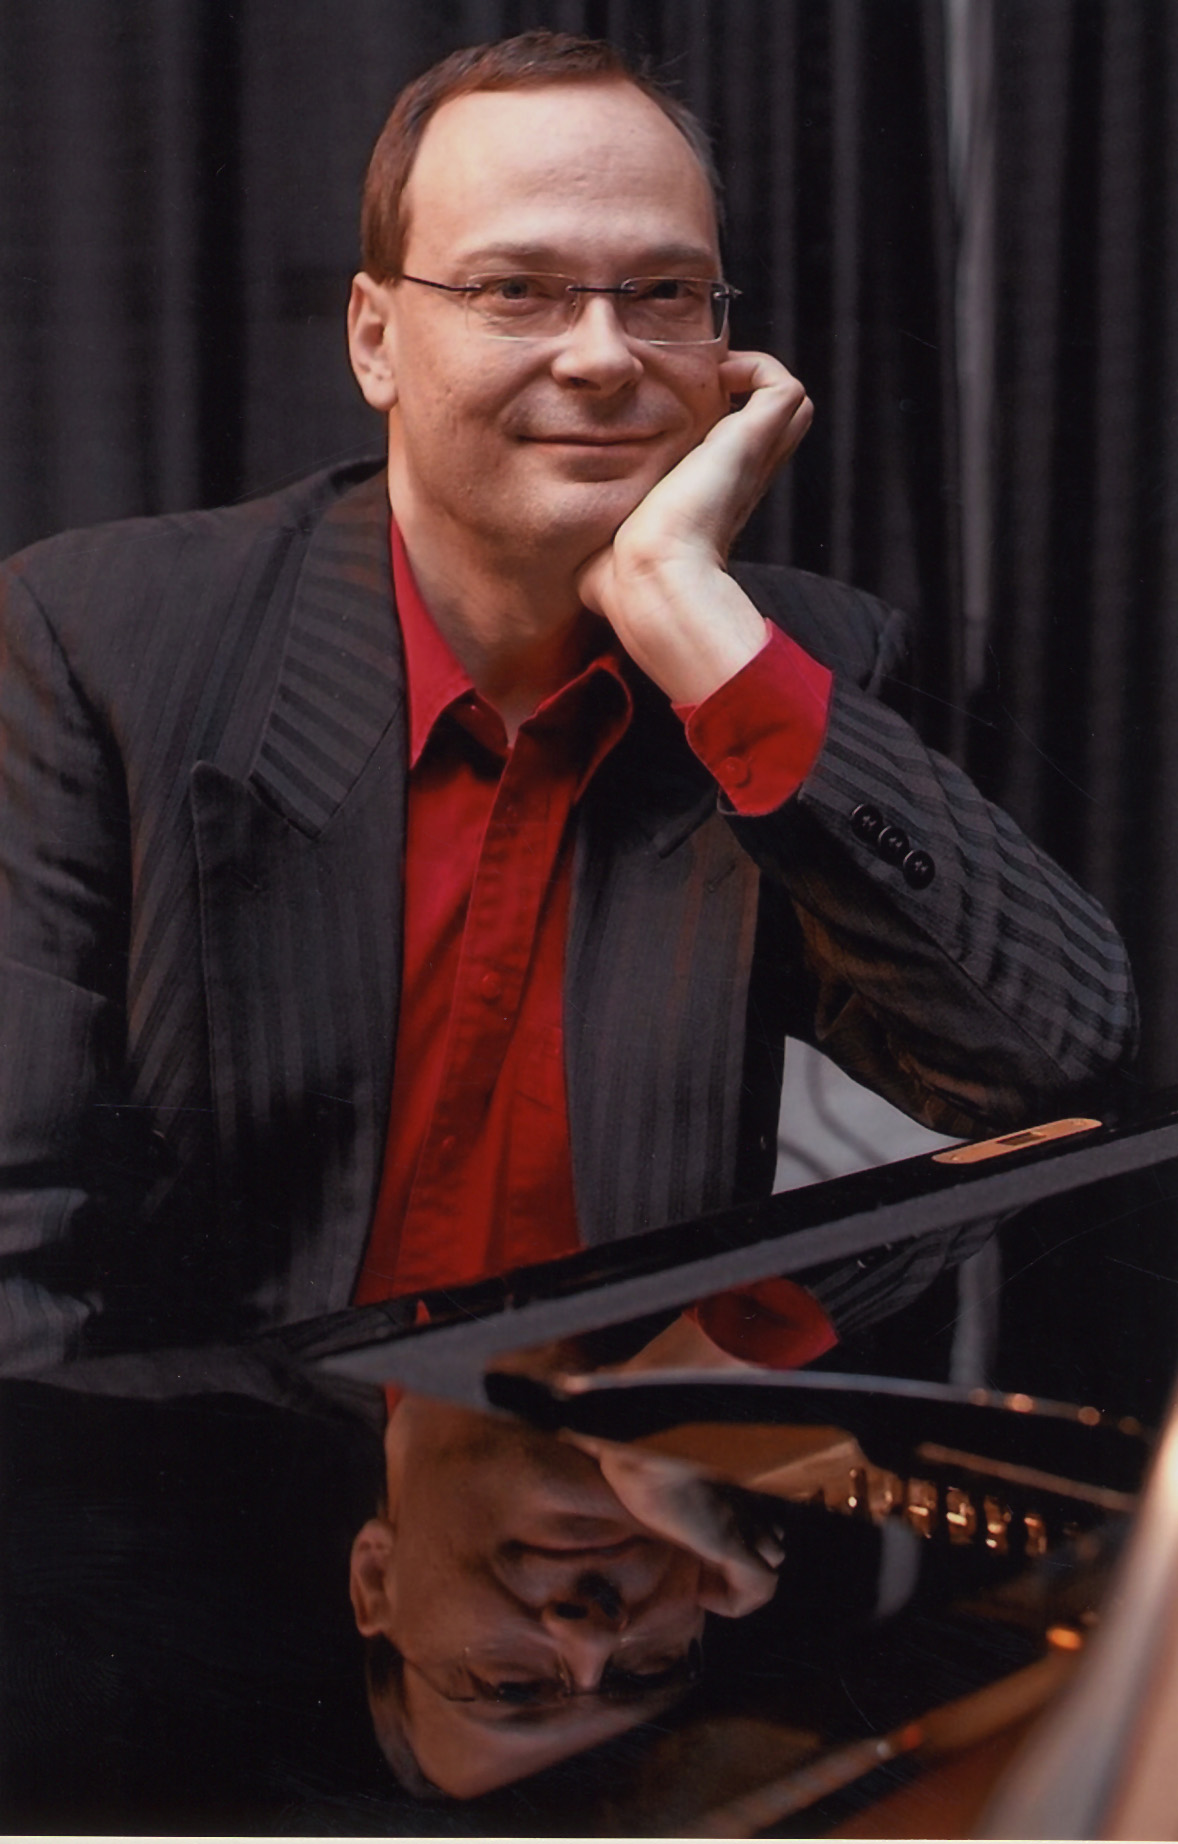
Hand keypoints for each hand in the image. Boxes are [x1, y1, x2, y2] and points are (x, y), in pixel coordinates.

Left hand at [576, 352, 811, 703]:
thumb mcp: (605, 555)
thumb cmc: (620, 580)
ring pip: (790, 405)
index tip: (677, 412)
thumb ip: (593, 545)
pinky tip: (719, 375)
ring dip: (758, 378)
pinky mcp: (750, 441)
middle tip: (704, 385)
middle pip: (774, 427)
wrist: (644, 579)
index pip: (732, 455)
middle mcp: (737, 481)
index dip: (716, 425)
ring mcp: (749, 461)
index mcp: (707, 503)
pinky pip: (784, 387)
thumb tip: (571, 573)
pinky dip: (760, 368)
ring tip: (715, 376)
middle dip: (746, 393)